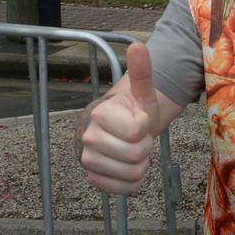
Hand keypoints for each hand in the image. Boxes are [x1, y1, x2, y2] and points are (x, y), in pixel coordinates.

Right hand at [76, 43, 159, 194]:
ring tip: (134, 150)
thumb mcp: (144, 93)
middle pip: (137, 154)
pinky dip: (133, 181)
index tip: (139, 120)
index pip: (138, 131)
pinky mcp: (93, 179)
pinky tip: (128, 166)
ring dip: (141, 164)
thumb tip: (138, 45)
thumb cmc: (134, 110)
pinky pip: (126, 189)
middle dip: (146, 148)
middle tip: (139, 138)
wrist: (120, 130)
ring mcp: (88, 160)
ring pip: (133, 173)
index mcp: (100, 114)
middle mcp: (88, 138)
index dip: (146, 127)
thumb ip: (142, 72)